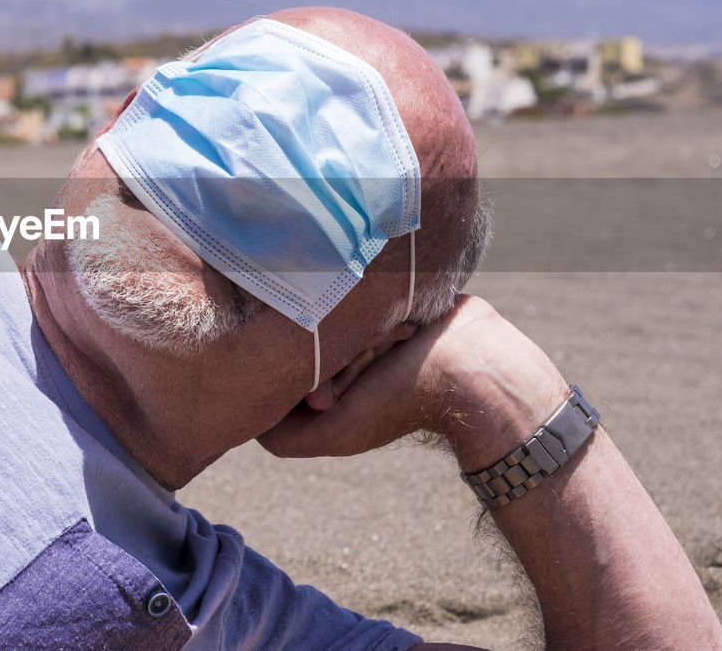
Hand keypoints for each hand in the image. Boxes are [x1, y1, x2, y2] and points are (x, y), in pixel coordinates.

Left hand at [259, 295, 569, 469]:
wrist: (474, 371)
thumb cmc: (401, 402)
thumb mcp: (334, 433)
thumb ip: (284, 435)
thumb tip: (247, 408)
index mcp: (326, 374)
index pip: (289, 360)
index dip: (307, 375)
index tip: (333, 394)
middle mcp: (343, 343)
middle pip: (313, 335)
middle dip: (340, 353)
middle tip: (368, 369)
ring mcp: (365, 315)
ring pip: (338, 310)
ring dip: (365, 332)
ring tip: (394, 346)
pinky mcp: (384, 289)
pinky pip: (362, 286)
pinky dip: (381, 312)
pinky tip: (406, 328)